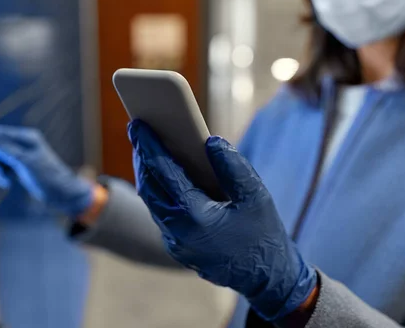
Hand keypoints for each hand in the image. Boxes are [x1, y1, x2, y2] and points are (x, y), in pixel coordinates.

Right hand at [0, 125, 93, 217]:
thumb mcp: (27, 163)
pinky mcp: (19, 166)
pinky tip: (10, 183)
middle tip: (2, 177)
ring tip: (7, 182)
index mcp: (27, 138)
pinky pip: (1, 166)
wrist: (62, 193)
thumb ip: (8, 150)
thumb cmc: (49, 177)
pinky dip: (1, 175)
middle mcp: (23, 143)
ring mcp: (20, 155)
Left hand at [128, 120, 316, 320]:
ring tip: (146, 149)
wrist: (267, 278)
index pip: (165, 173)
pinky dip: (158, 192)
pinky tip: (163, 176)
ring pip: (152, 202)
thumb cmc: (264, 235)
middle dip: (142, 158)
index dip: (150, 147)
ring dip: (147, 175)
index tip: (139, 126)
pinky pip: (161, 214)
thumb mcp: (255, 195)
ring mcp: (175, 243)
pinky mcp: (178, 248)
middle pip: (149, 188)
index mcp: (196, 216)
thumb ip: (232, 166)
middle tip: (137, 131)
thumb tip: (211, 141)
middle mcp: (178, 232)